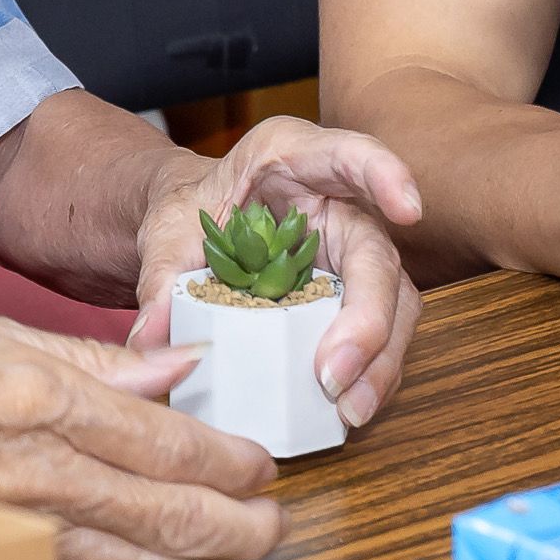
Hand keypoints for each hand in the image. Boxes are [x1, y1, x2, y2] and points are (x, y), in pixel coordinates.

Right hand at [0, 316, 281, 559]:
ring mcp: (14, 526)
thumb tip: (175, 366)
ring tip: (238, 556)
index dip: (226, 458)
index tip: (261, 463)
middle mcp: (33, 470)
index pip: (166, 439)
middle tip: (273, 525)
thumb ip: (87, 357)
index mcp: (36, 397)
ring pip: (134, 558)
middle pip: (166, 512)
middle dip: (235, 525)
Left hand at [130, 119, 422, 427]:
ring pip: (393, 301)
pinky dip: (370, 371)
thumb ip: (160, 280)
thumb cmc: (190, 212)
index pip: (347, 154)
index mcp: (290, 156)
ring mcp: (354, 249)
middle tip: (334, 371)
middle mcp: (339, 200)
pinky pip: (381, 332)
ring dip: (379, 358)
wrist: (196, 227)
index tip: (408, 209)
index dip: (385, 174)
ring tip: (349, 406)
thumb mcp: (167, 234)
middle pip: (377, 254)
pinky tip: (348, 405)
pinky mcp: (356, 291)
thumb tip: (152, 338)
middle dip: (369, 317)